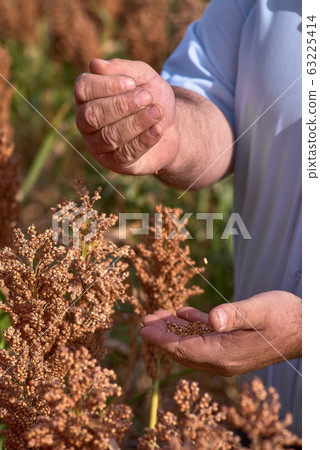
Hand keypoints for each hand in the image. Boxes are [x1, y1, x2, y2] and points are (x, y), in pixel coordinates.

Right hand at [74, 58, 178, 174]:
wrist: (171, 127)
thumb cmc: (151, 99)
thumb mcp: (144, 77)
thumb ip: (123, 68)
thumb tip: (96, 65)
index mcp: (87, 97)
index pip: (83, 88)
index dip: (106, 85)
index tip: (132, 83)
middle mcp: (86, 123)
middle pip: (92, 115)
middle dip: (121, 105)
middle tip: (147, 98)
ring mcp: (98, 146)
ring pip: (109, 136)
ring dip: (135, 123)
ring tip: (157, 112)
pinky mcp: (115, 163)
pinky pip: (125, 154)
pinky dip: (143, 140)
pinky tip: (158, 130)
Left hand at [141, 291, 301, 375]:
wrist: (305, 327)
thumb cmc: (283, 316)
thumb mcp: (258, 311)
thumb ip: (233, 315)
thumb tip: (210, 320)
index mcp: (226, 354)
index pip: (184, 349)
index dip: (162, 339)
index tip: (143, 329)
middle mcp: (223, 360)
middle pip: (184, 349)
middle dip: (163, 335)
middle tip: (145, 319)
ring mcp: (228, 355)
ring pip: (193, 344)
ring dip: (175, 329)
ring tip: (158, 315)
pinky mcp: (233, 347)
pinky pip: (207, 339)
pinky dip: (193, 326)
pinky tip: (184, 313)